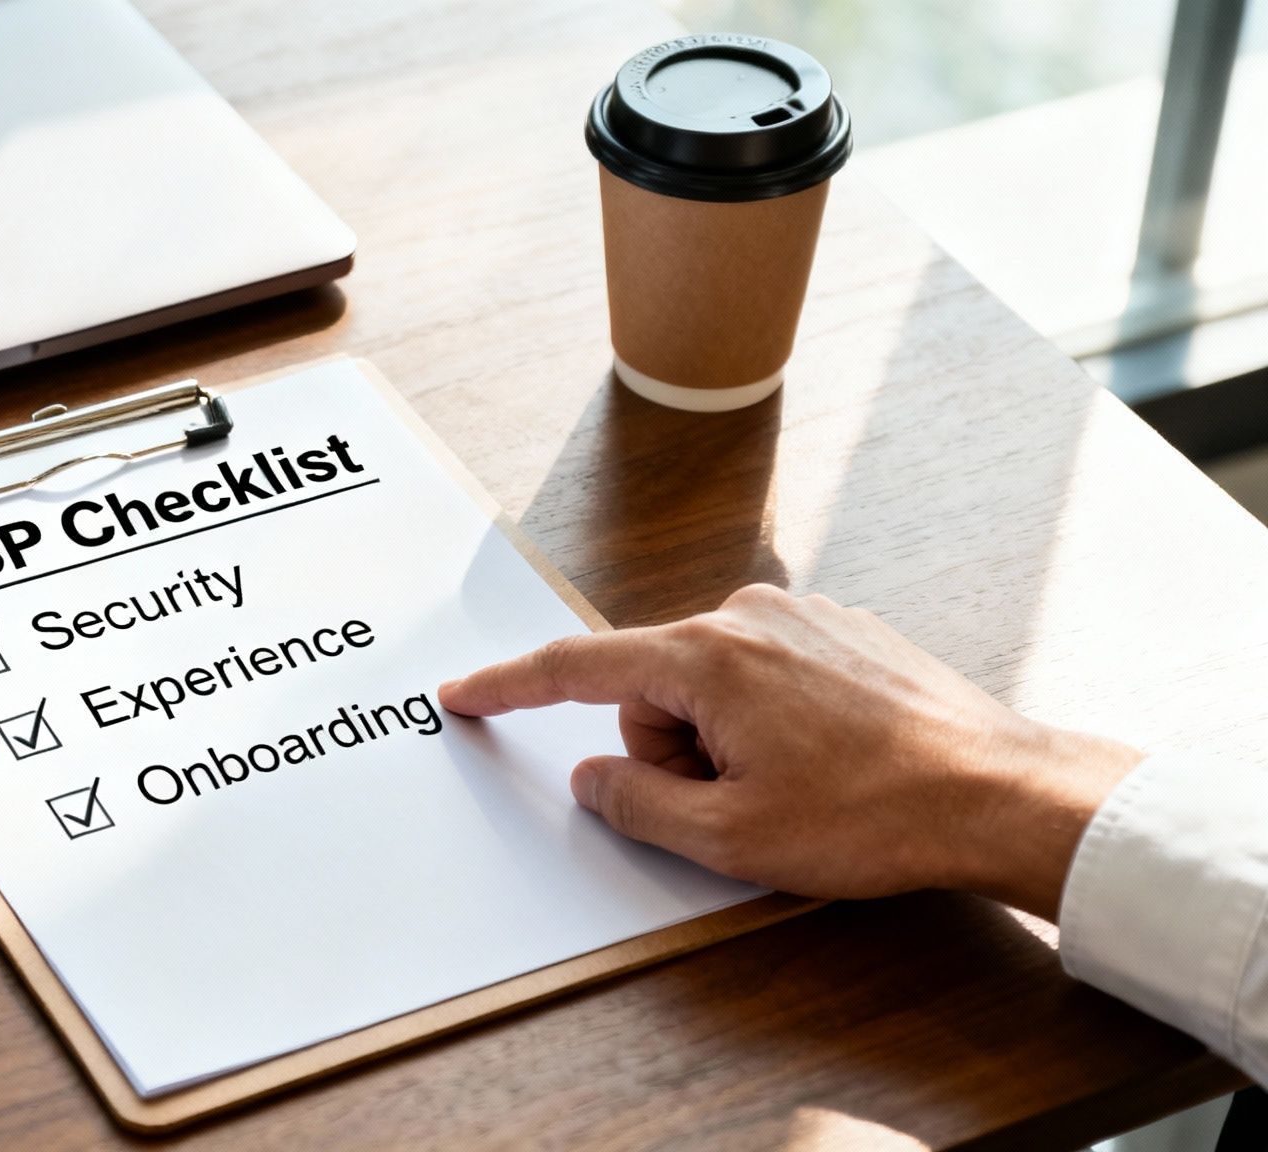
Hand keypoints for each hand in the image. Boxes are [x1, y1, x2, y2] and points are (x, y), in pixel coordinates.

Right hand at [438, 585, 1142, 918]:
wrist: (1001, 793)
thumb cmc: (873, 816)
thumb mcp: (728, 838)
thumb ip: (635, 804)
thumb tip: (595, 777)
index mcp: (706, 658)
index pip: (576, 668)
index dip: (511, 686)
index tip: (465, 693)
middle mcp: (748, 615)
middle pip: (652, 686)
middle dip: (671, 749)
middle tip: (732, 803)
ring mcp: (803, 616)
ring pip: (711, 681)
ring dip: (725, 739)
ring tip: (794, 785)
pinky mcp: (846, 630)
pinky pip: (766, 672)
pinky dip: (770, 719)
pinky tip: (826, 761)